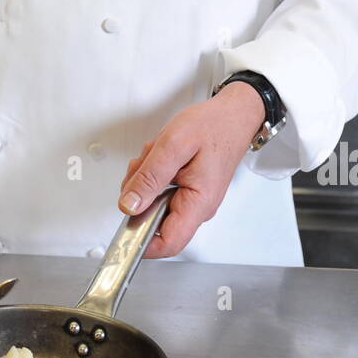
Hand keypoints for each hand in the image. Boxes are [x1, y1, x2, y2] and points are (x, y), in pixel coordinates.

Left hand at [118, 82, 266, 257]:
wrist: (234, 114)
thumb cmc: (213, 125)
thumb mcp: (173, 145)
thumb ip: (149, 177)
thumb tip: (128, 205)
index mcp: (199, 202)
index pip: (168, 243)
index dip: (141, 241)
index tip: (123, 223)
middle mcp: (197, 207)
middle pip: (153, 219)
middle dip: (140, 192)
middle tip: (145, 164)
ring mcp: (192, 200)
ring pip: (153, 202)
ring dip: (145, 178)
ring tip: (157, 153)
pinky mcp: (187, 190)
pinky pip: (160, 190)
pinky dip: (153, 172)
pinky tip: (162, 155)